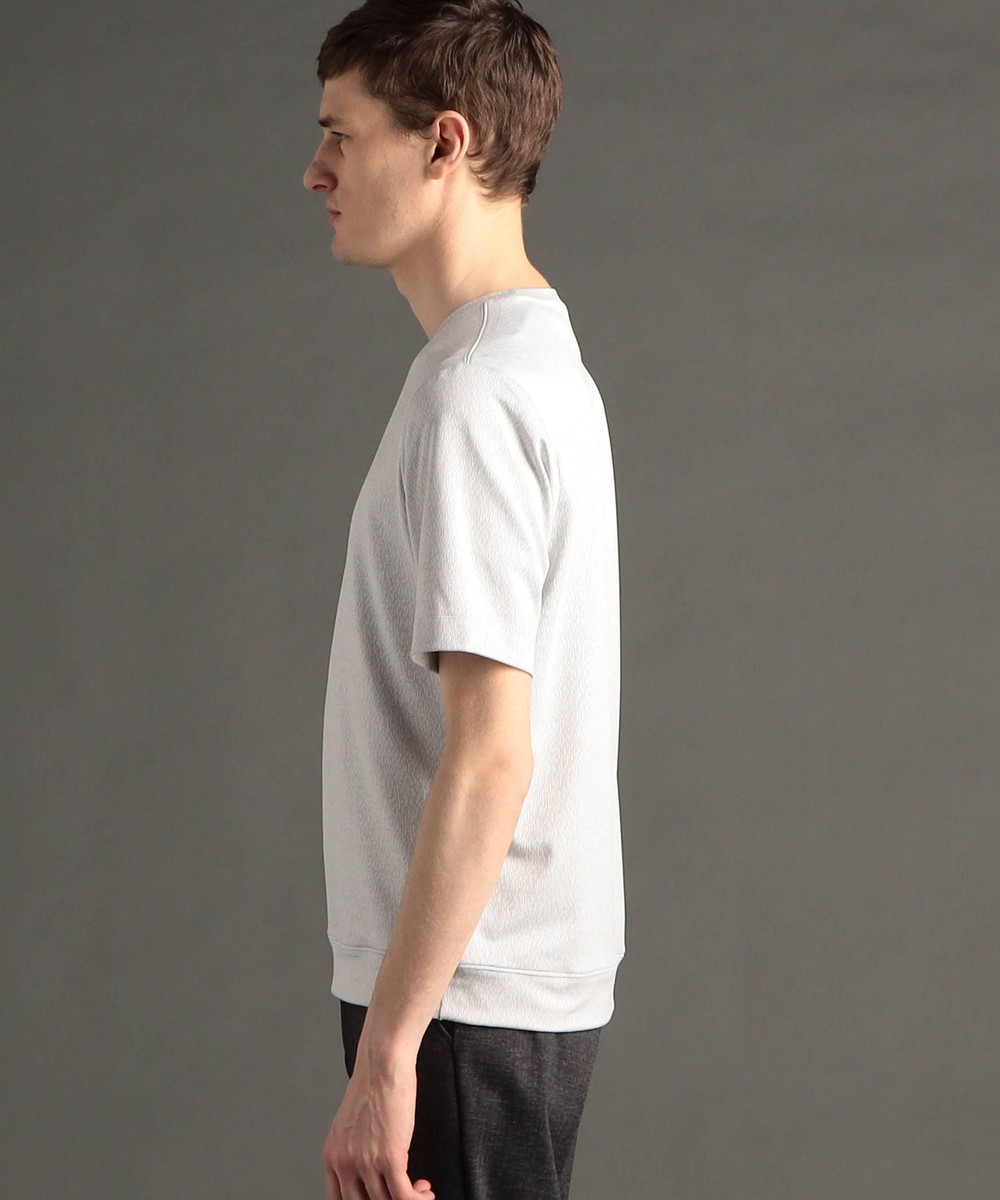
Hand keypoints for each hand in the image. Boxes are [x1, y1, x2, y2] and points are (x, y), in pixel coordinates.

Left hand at [322, 1046, 434, 1199]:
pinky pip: (404, 1197)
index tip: (381, 1199)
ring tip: (420, 1191)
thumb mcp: (351, 1125)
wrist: (383, 1063)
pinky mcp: (389, 1157)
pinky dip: (418, 1199)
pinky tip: (425, 1192)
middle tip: (403, 1194)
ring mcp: (364, 1162)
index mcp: (331, 1156)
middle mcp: (343, 1163)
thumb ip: (353, 1152)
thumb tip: (369, 1174)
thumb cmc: (373, 1084)